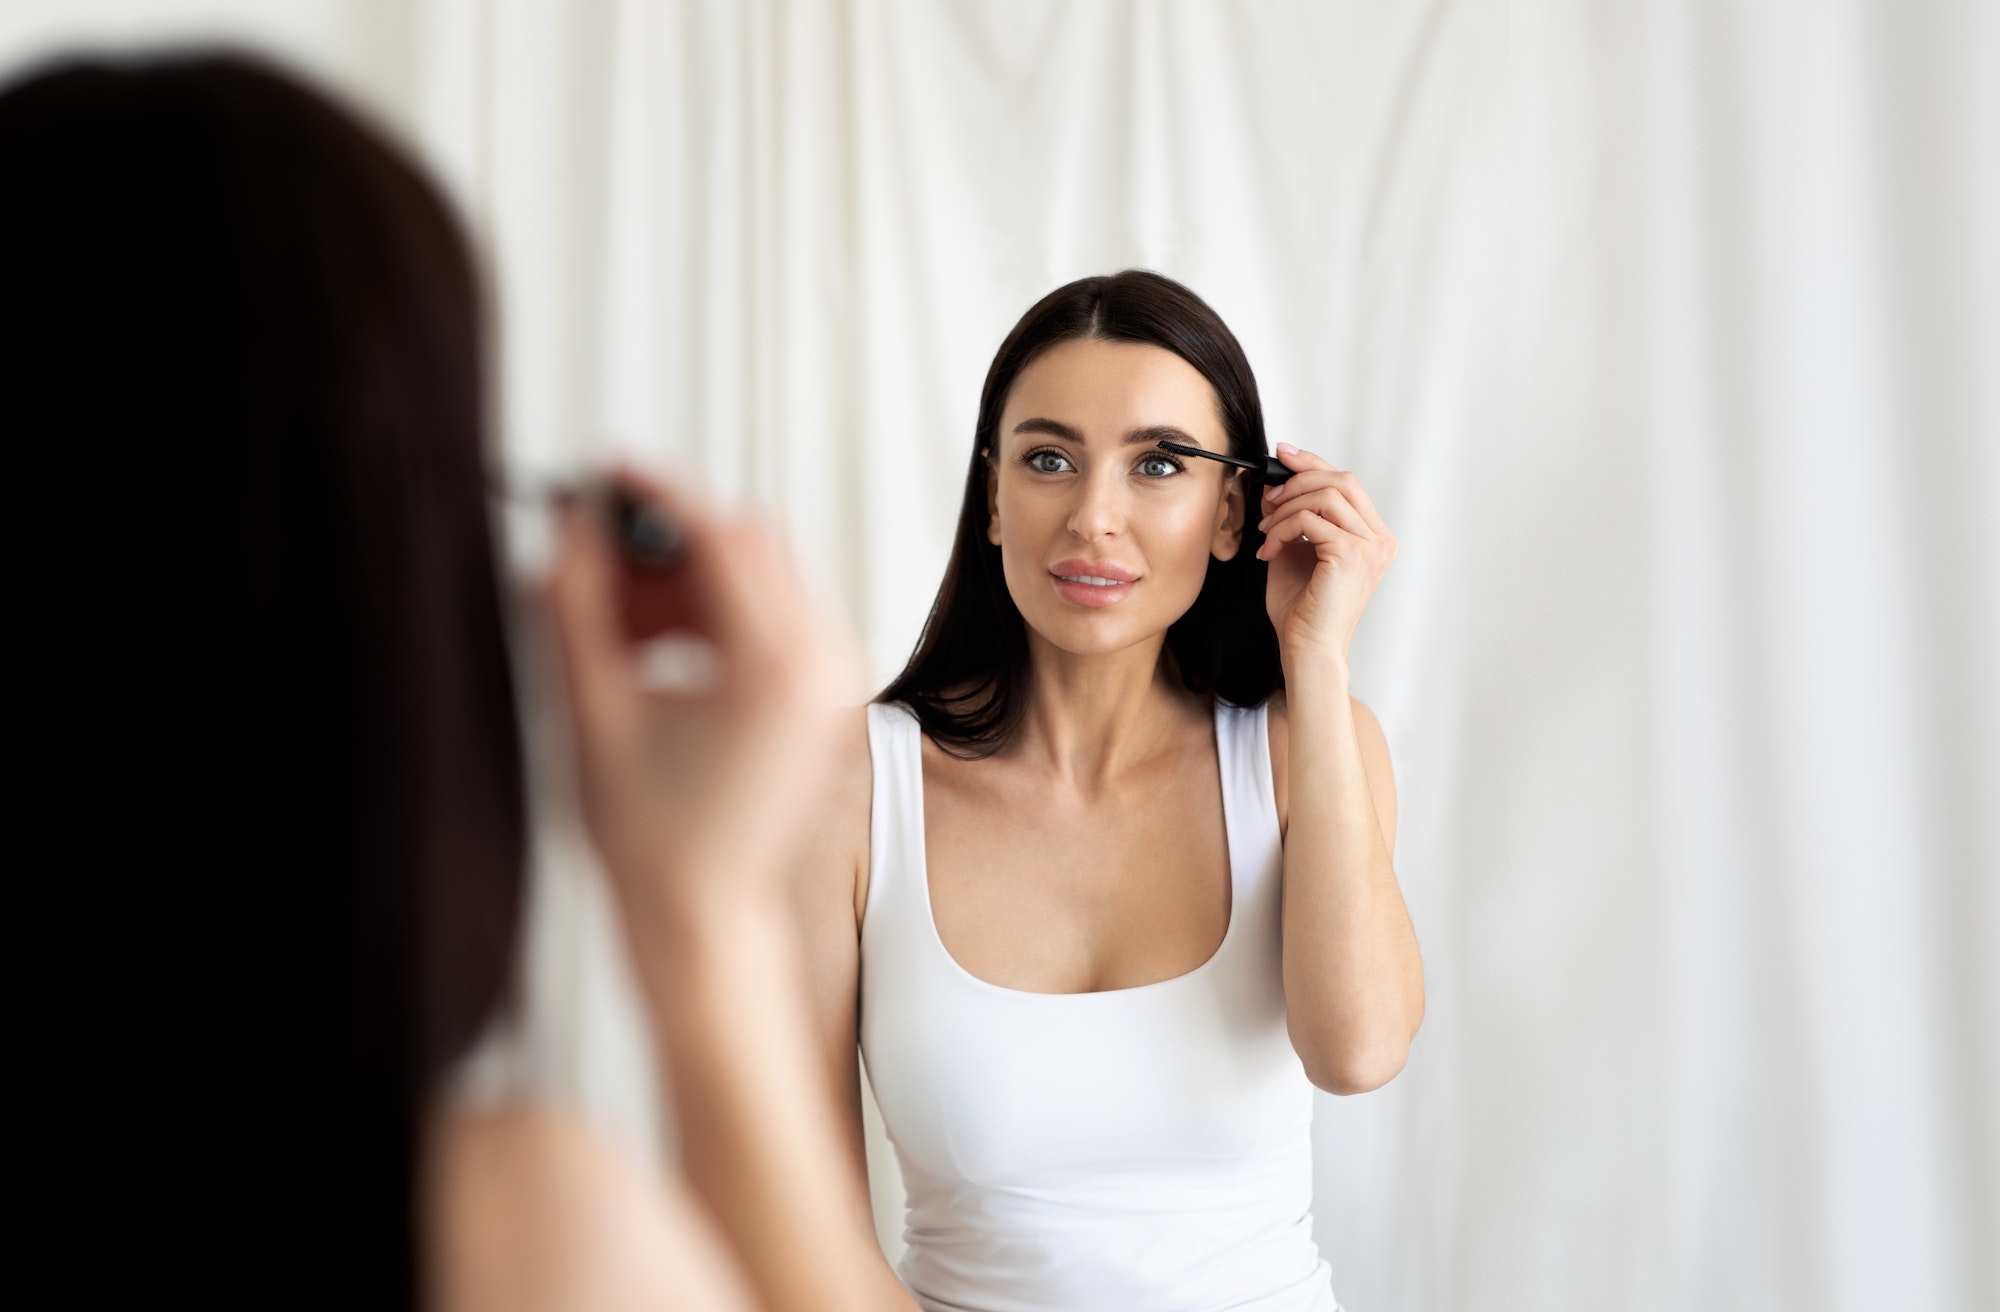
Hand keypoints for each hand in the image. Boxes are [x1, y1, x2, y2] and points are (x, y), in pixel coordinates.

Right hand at [543, 468, 860, 938]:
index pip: (722, 536)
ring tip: (607, 629)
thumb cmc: (652, 839)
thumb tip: (567, 525)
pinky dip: (704, 613)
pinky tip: (644, 651)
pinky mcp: (820, 690)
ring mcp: (831, 677)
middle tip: (589, 560)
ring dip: (677, 582)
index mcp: (779, 670)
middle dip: (662, 544)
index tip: (606, 471)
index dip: (658, 494)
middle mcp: (824, 665)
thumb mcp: (593, 711)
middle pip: (744, 546)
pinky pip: (762, 613)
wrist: (701, 917)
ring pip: (750, 577)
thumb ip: (576, 607)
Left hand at [1254, 444, 1397, 667]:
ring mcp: (1371, 547)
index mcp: (1373, 537)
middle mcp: (1380, 540)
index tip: (1283, 455)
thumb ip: (1293, 517)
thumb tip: (1276, 484)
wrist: (1306, 647)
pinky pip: (1310, 521)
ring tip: (1267, 531)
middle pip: (1342, 480)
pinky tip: (1269, 550)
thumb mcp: (1295, 550)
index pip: (1348, 484)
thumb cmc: (1302, 609)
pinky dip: (1282, 529)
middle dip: (1297, 481)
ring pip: (1326, 495)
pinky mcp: (1352, 555)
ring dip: (1286, 508)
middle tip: (1267, 500)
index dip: (1313, 463)